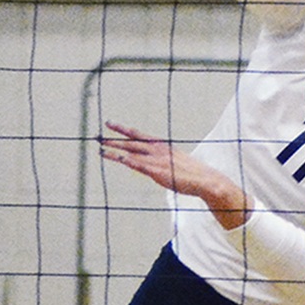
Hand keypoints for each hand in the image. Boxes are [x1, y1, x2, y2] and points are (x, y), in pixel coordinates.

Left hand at [101, 121, 249, 229]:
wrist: (206, 180)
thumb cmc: (191, 173)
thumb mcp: (174, 162)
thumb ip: (162, 160)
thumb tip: (153, 164)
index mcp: (161, 146)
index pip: (138, 135)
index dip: (123, 130)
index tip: (110, 124)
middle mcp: (158, 150)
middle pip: (132, 143)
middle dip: (115, 139)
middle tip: (99, 136)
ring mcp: (158, 161)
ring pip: (133, 153)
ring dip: (116, 151)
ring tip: (101, 148)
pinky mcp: (159, 172)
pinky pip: (141, 165)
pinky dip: (129, 161)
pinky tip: (120, 159)